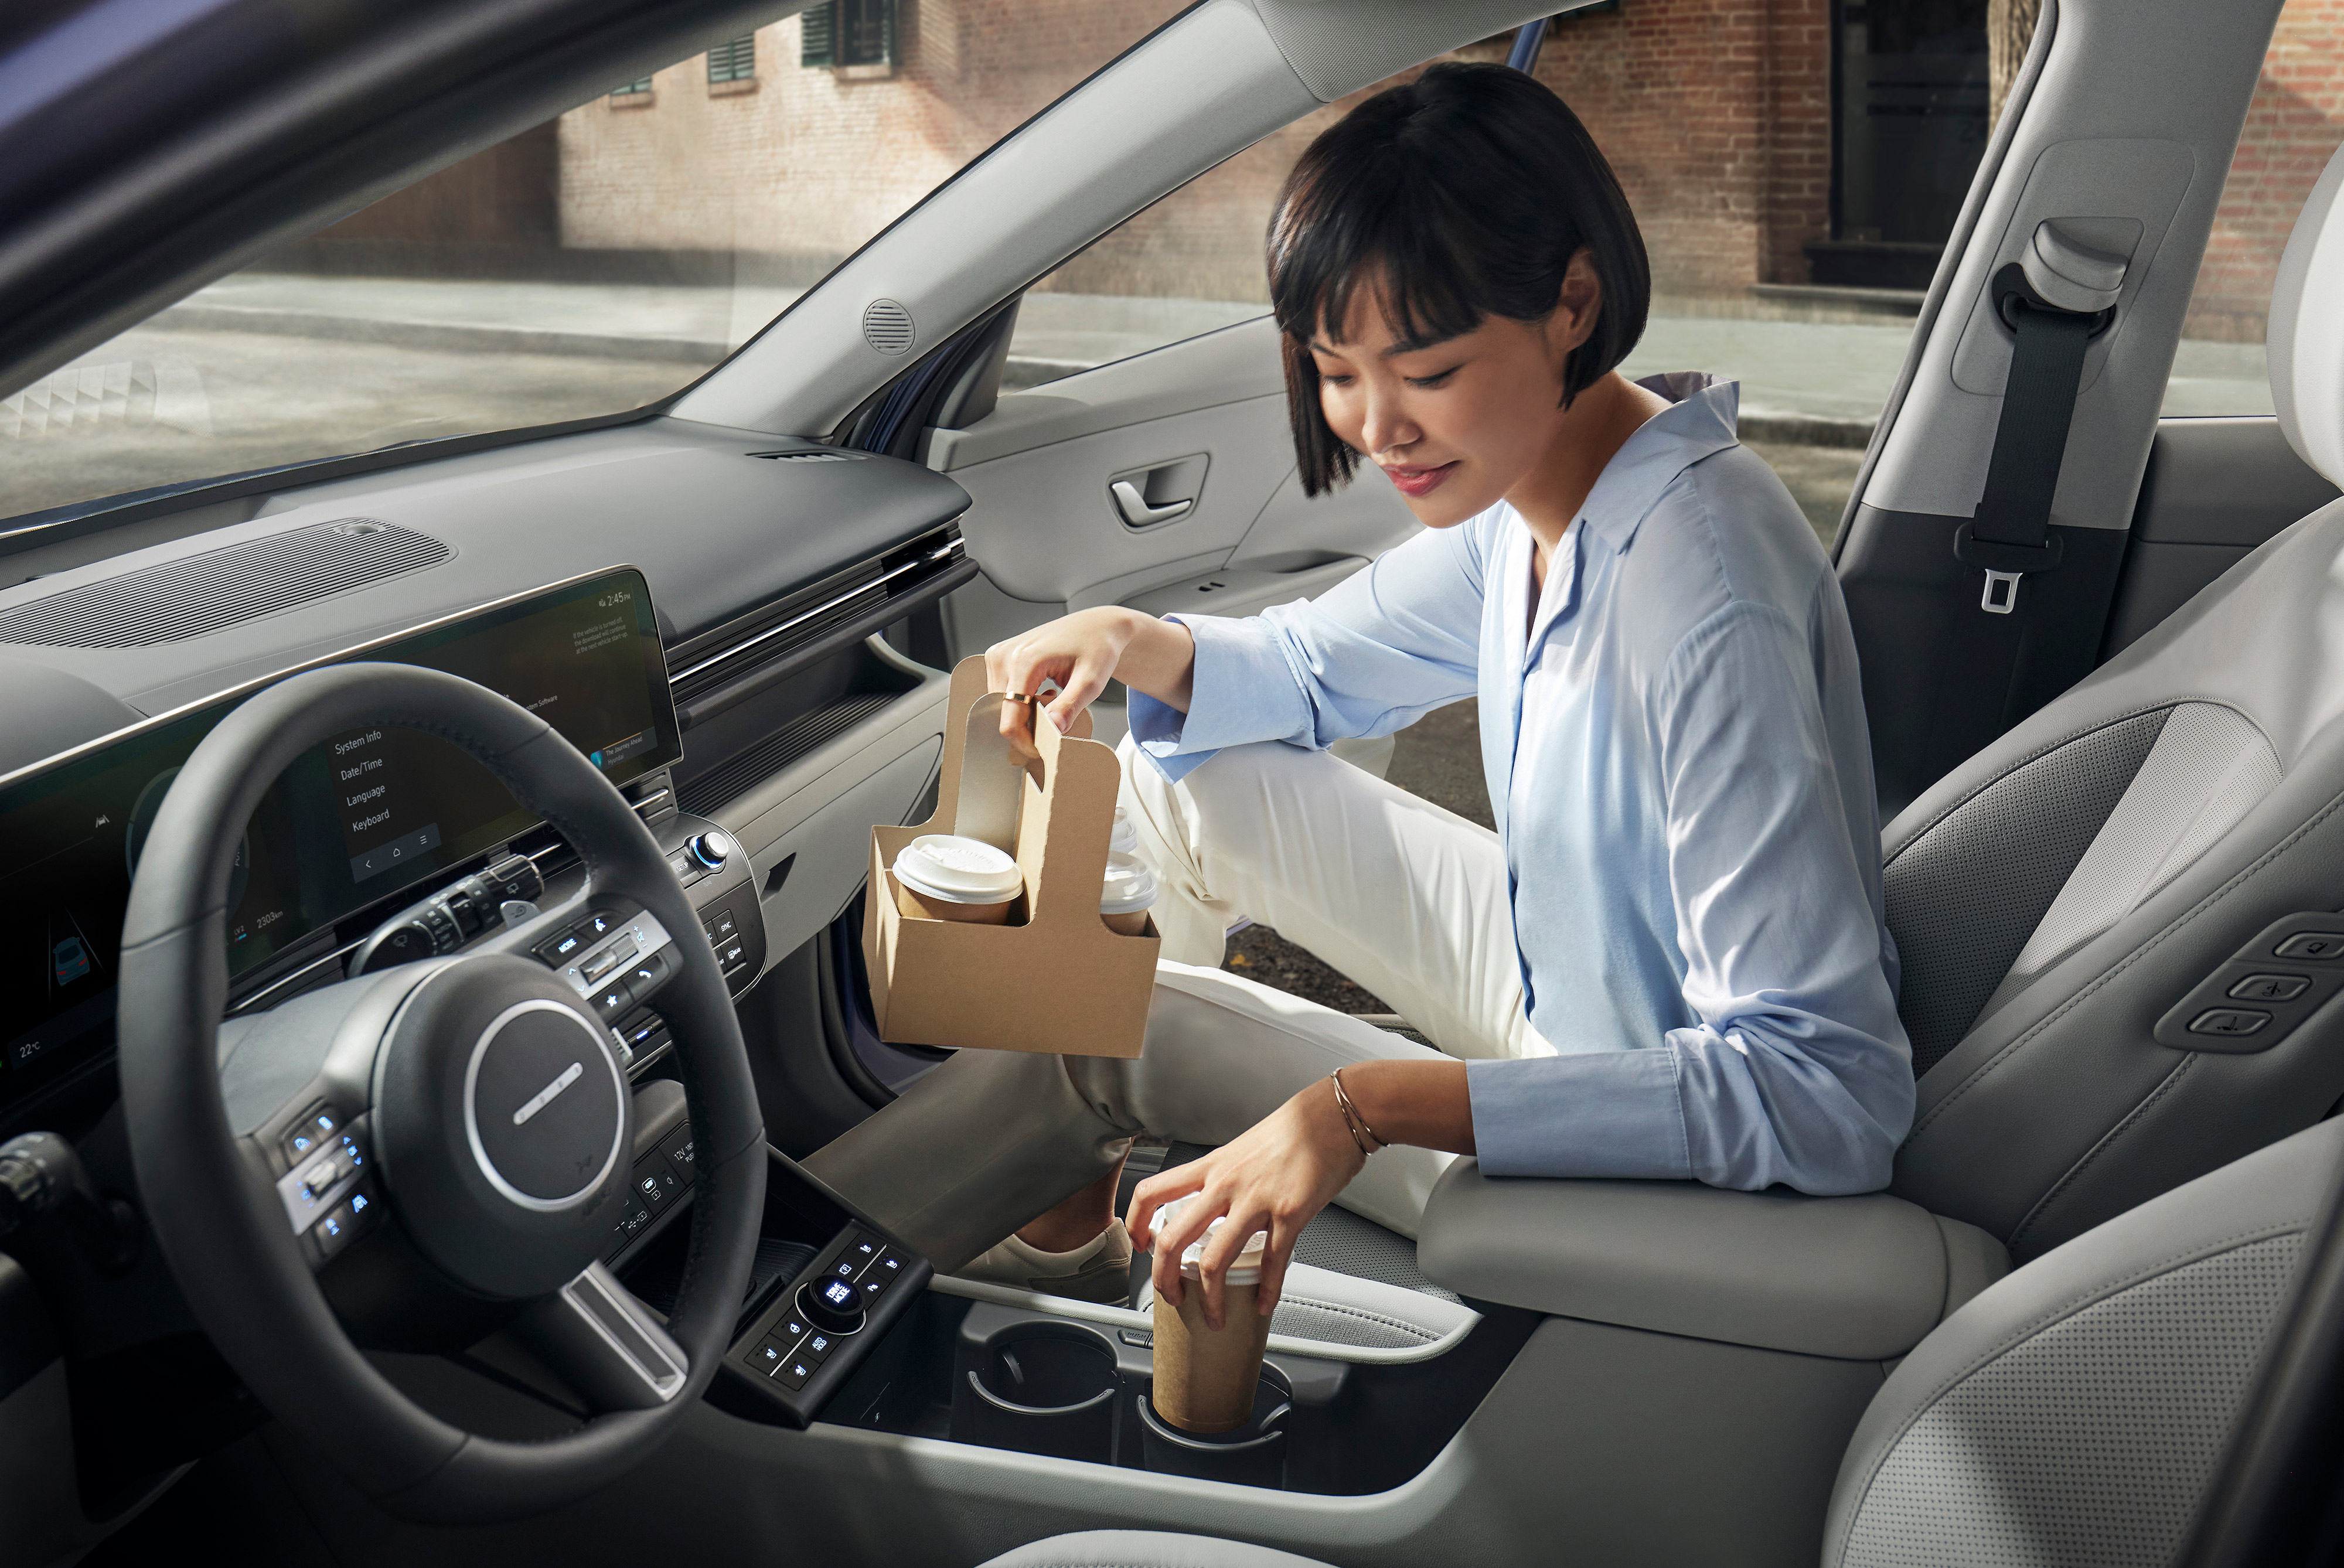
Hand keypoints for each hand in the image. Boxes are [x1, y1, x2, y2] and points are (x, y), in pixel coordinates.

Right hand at [986, 609, 1195, 758]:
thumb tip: (1052, 731)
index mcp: (1024, 660)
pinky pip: (1002, 694)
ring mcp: (998, 655)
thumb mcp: (1091, 681)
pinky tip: (1042, 692)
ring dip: (1025, 713)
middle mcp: (1004, 656)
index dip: (1025, 741)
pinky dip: (1021, 702)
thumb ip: (1070, 707)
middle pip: (1003, 714)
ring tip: (1052, 698)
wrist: (1096, 626)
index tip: (1044, 749)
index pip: (1010, 718)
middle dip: (1027, 725)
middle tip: (1057, 716)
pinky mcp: (998, 657)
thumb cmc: (1097, 648)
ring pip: (1001, 706)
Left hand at [1126, 1077, 1365, 1330]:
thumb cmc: (1294, 1129)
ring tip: (1216, 1317)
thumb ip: (1224, 1177)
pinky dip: (1267, 1292)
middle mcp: (1226, 1184)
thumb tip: (1214, 1205)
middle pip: (1173, 1238)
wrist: (1334, 1116)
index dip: (1135, 1224)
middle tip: (1172, 1297)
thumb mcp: (1242, 1148)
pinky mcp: (1290, 1214)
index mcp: (1212, 1166)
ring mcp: (1256, 1200)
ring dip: (1211, 1300)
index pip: (1152, 1192)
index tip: (1140, 1246)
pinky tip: (1265, 1304)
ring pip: (1214, 1262)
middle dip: (1164, 1279)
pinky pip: (1272, 1263)